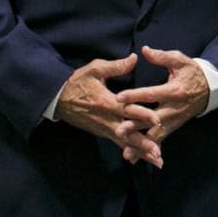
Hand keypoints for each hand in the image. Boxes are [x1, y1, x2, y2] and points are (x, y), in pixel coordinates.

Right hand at [54, 54, 163, 168]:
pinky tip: (142, 157)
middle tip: (158, 152)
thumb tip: (135, 58)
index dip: (142, 115)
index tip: (157, 120)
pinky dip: (131, 150)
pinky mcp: (102, 132)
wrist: (59, 99)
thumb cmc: (78, 82)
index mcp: (107, 102)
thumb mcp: (95, 69)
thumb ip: (116, 66)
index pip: (127, 110)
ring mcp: (104, 128)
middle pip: (128, 133)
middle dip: (143, 143)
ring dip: (140, 151)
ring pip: (124, 142)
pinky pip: (119, 143)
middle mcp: (107, 119)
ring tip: (156, 161)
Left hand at [115, 46, 209, 163]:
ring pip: (156, 135)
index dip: (135, 96)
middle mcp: (173, 108)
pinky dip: (149, 150)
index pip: (151, 94)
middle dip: (135, 126)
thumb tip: (144, 50)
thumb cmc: (192, 72)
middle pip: (152, 119)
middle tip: (119, 130)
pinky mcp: (174, 127)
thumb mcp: (180, 60)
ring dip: (141, 144)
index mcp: (173, 90)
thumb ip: (162, 56)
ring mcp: (174, 120)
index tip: (119, 98)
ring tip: (127, 153)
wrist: (210, 88)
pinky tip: (136, 157)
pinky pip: (160, 140)